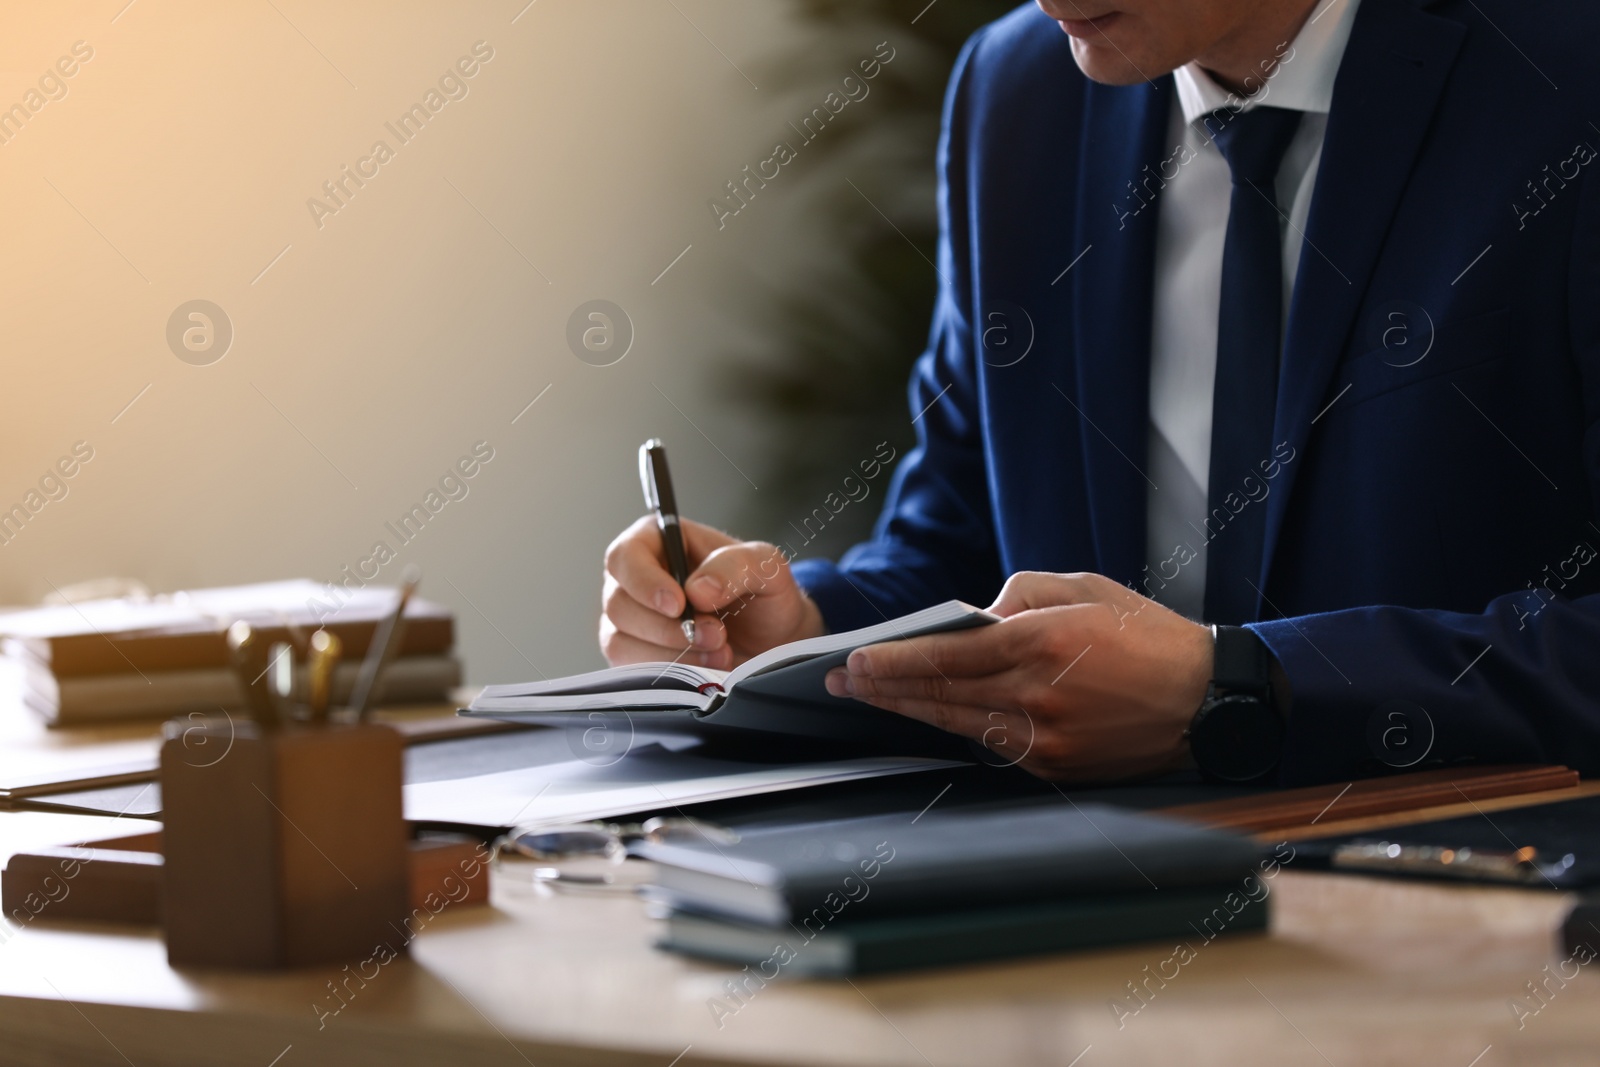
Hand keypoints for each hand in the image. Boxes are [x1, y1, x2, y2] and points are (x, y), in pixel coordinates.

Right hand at [601, 515, 825, 669]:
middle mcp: (635, 579)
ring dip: (672, 654)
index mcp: (658, 541)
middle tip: (717, 635)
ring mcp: (630, 620)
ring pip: (620, 641)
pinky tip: (703, 669)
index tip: (678, 605)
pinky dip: (669, 673)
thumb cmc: (763, 595)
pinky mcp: (634, 656)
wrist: (772, 642)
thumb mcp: (765, 567)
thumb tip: (696, 589)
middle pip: (618, 603)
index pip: (624, 555)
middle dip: (670, 628)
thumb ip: (735, 566)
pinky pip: (631, 670)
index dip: (644, 582)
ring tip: (720, 653)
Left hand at [823, 572, 1212, 780]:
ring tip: (872, 697)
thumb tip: (974, 620)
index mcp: (1043, 643)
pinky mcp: (1056, 766)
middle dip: (884, 687)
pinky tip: (931, 716)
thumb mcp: (1085, 588)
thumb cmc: (1146, 635)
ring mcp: (1046, 738)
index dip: (895, 660)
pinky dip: (959, 727)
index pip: (947, 655)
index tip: (856, 660)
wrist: (1209, 700)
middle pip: (941, 695)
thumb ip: (1020, 596)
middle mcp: (1038, 695)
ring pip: (958, 724)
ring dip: (911, 711)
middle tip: (841, 682)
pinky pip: (993, 744)